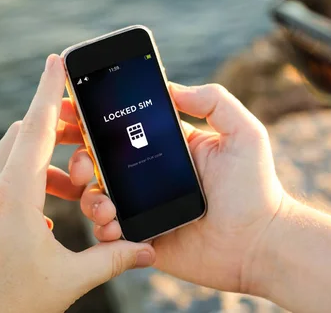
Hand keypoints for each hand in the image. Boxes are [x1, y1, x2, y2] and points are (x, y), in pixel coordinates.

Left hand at [0, 55, 154, 312]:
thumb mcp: (69, 280)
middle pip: (23, 136)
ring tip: (74, 190)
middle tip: (86, 143)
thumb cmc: (9, 305)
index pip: (35, 127)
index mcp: (15, 197)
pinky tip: (44, 217)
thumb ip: (113, 258)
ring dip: (44, 162)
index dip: (49, 89)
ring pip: (10, 160)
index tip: (58, 60)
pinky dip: (25, 183)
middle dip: (57, 130)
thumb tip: (150, 250)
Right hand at [78, 83, 284, 291]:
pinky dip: (101, 228)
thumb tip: (172, 87)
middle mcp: (151, 175)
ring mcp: (145, 207)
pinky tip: (113, 224)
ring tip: (103, 200)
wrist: (259, 243)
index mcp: (169, 147)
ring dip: (88, 194)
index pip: (125, 127)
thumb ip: (213, 101)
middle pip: (101, 160)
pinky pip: (109, 232)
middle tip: (78, 159)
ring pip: (97, 195)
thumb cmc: (256, 187)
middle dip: (78, 155)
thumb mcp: (244, 133)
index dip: (96, 118)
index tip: (70, 108)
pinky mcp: (143, 237)